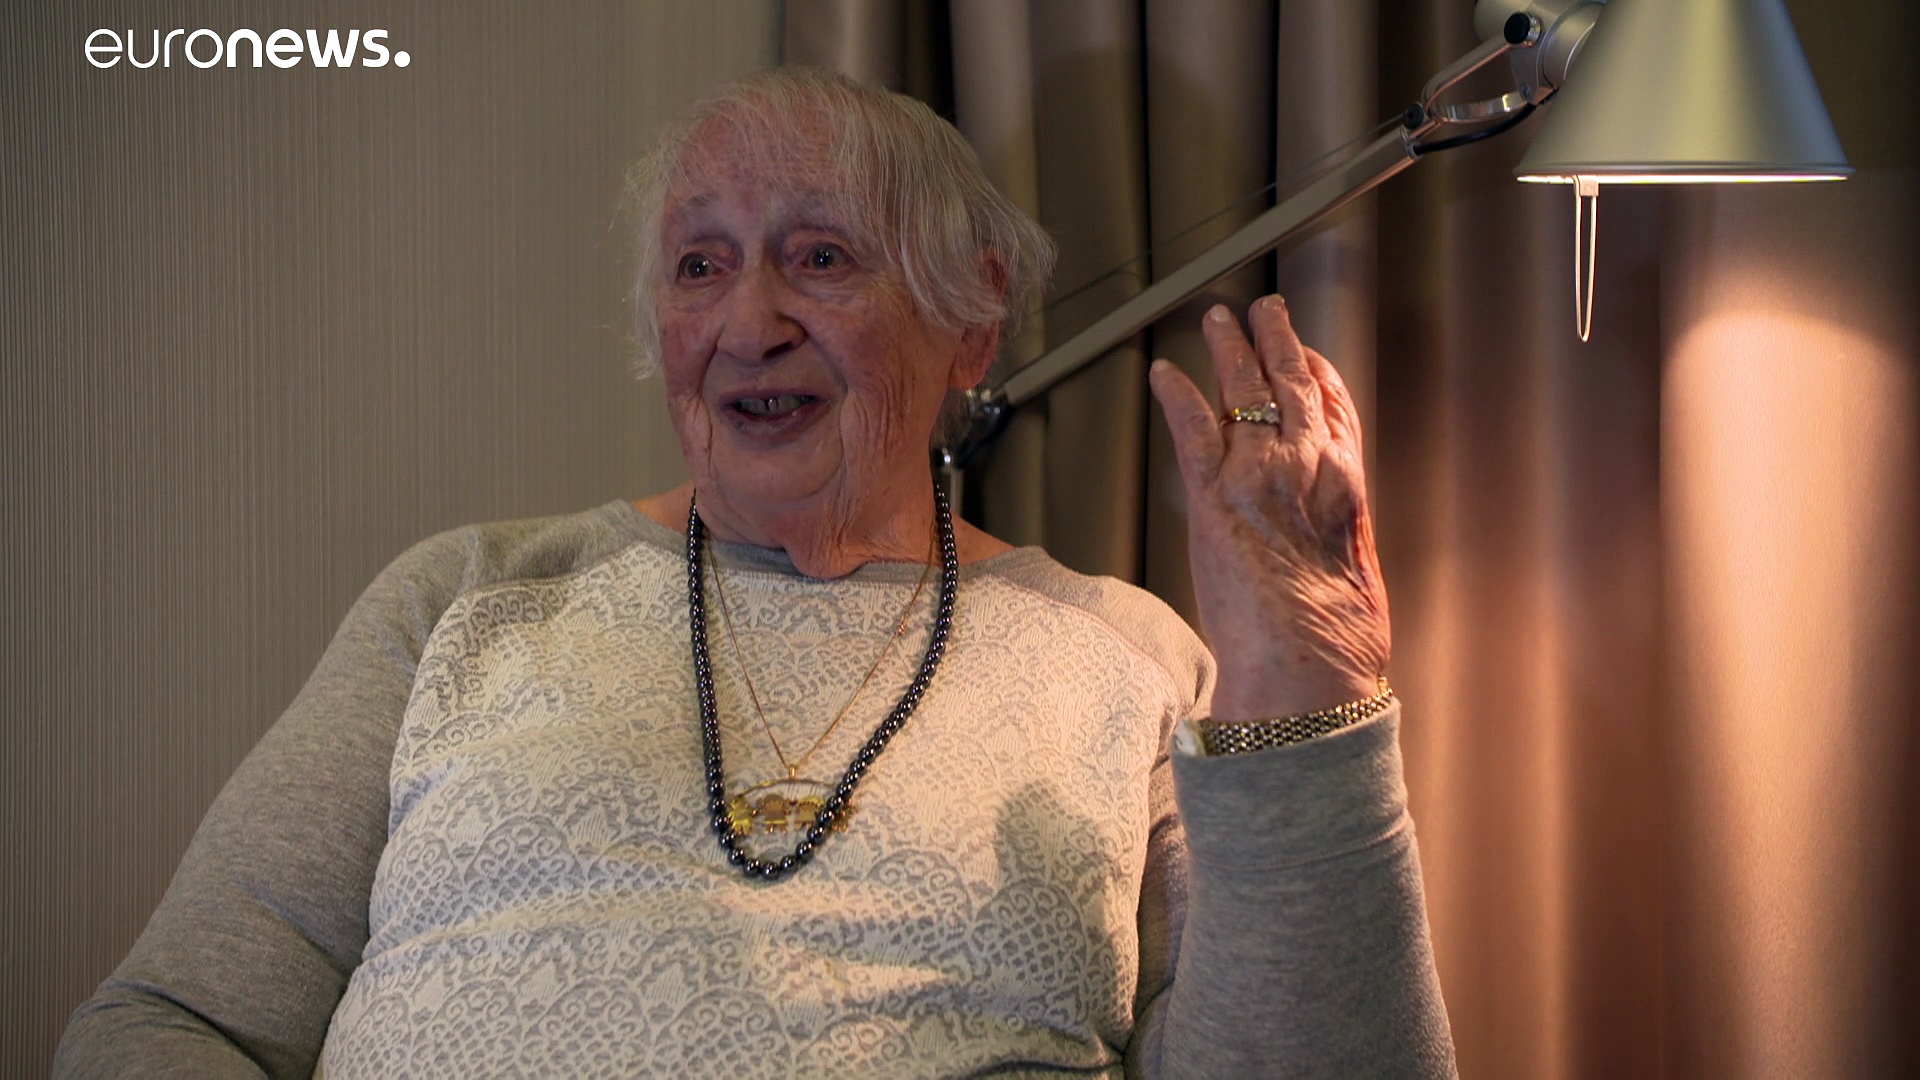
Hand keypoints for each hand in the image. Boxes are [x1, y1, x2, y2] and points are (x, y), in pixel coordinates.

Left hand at [1148, 295, 1389, 722]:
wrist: (1306, 666)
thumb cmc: (1337, 640)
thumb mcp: (1355, 573)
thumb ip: (1339, 537)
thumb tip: (1325, 543)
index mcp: (1349, 485)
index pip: (1335, 409)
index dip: (1317, 373)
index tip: (1306, 353)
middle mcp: (1309, 466)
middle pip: (1291, 384)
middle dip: (1275, 341)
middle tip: (1262, 311)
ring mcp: (1259, 474)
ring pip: (1244, 391)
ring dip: (1228, 349)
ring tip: (1217, 320)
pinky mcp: (1213, 493)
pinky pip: (1193, 427)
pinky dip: (1178, 394)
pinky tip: (1166, 372)